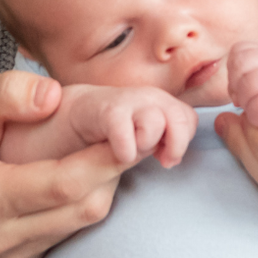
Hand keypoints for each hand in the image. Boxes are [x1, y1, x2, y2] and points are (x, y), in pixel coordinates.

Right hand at [0, 72, 129, 257]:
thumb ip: (4, 94)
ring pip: (80, 224)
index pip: (63, 184)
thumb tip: (54, 95)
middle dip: (113, 170)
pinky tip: (84, 171)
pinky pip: (65, 233)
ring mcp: (6, 257)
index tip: (133, 130)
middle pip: (81, 209)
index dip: (106, 158)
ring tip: (112, 146)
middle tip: (134, 133)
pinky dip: (81, 202)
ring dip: (102, 186)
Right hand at [61, 84, 196, 167]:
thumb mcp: (140, 138)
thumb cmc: (107, 131)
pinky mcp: (105, 111)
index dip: (181, 141)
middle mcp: (148, 97)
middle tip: (160, 160)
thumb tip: (172, 158)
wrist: (69, 119)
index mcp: (159, 104)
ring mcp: (127, 101)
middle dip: (175, 144)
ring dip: (147, 143)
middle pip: (182, 117)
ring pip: (157, 121)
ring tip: (131, 152)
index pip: (189, 119)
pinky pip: (125, 131)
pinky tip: (117, 154)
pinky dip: (124, 150)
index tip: (164, 157)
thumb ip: (159, 143)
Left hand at [229, 43, 257, 142]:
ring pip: (245, 87)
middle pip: (238, 67)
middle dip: (239, 91)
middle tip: (256, 105)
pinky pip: (256, 108)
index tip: (247, 93)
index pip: (237, 52)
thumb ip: (241, 84)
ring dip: (250, 108)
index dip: (236, 75)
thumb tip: (223, 107)